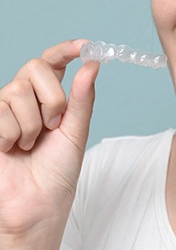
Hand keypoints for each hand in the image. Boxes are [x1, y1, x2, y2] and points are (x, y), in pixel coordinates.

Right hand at [0, 39, 99, 249]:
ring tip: (32, 144)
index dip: (67, 49)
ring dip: (33, 123)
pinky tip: (12, 150)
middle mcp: (26, 98)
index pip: (53, 61)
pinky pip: (2, 113)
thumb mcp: (76, 130)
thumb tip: (92, 65)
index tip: (86, 46)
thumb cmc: (59, 170)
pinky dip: (14, 135)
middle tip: (53, 125)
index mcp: (50, 97)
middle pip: (35, 67)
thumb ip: (83, 97)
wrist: (38, 203)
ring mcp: (5, 109)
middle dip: (51, 97)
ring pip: (17, 90)